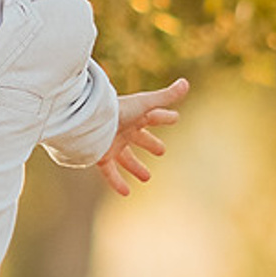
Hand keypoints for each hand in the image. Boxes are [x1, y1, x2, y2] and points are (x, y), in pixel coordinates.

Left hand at [97, 77, 188, 196]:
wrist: (89, 121)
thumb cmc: (118, 110)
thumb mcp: (144, 104)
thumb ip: (165, 96)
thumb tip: (186, 83)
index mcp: (134, 116)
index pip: (154, 116)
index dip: (165, 117)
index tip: (174, 118)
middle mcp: (123, 130)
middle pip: (139, 137)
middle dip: (150, 143)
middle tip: (161, 151)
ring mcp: (112, 143)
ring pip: (126, 158)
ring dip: (136, 167)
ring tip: (147, 177)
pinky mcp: (101, 156)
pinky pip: (110, 172)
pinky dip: (117, 182)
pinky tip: (126, 193)